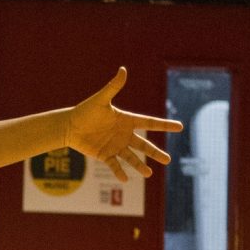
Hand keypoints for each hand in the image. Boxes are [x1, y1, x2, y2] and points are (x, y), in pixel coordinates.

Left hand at [65, 66, 182, 181]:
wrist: (69, 126)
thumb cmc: (85, 111)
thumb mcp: (100, 99)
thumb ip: (113, 87)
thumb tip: (123, 69)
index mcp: (126, 120)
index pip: (149, 123)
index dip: (164, 125)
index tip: (180, 127)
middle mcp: (123, 134)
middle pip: (144, 144)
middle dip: (155, 152)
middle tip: (168, 160)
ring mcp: (115, 146)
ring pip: (131, 157)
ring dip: (140, 165)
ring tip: (149, 174)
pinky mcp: (104, 155)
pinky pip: (114, 165)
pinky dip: (119, 172)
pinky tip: (125, 180)